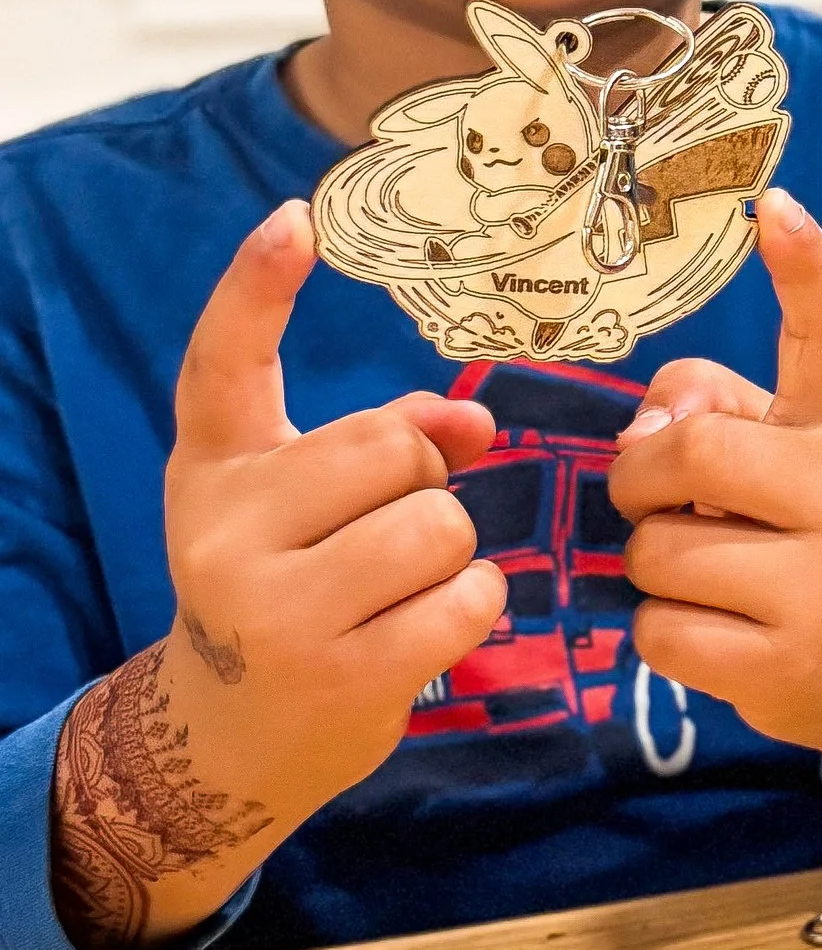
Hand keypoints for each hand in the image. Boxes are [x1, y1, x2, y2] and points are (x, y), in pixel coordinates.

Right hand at [52, 203, 504, 949]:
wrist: (234, 732)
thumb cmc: (292, 589)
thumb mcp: (307, 505)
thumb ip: (388, 441)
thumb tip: (478, 422)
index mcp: (215, 468)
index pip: (223, 363)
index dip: (256, 284)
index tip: (296, 217)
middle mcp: (225, 530)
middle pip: (394, 448)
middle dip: (424, 479)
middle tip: (386, 528)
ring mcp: (275, 609)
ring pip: (439, 524)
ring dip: (453, 551)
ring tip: (403, 585)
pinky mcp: (339, 676)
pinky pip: (465, 599)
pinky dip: (471, 606)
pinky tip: (424, 628)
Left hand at [607, 191, 821, 816]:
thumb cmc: (806, 537)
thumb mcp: (780, 459)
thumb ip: (706, 411)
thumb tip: (649, 432)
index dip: (805, 271)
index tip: (777, 205)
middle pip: (689, 453)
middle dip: (643, 480)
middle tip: (664, 502)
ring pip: (657, 553)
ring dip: (653, 566)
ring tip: (710, 578)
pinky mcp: (783, 666)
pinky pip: (660, 631)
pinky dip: (664, 634)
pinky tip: (717, 634)